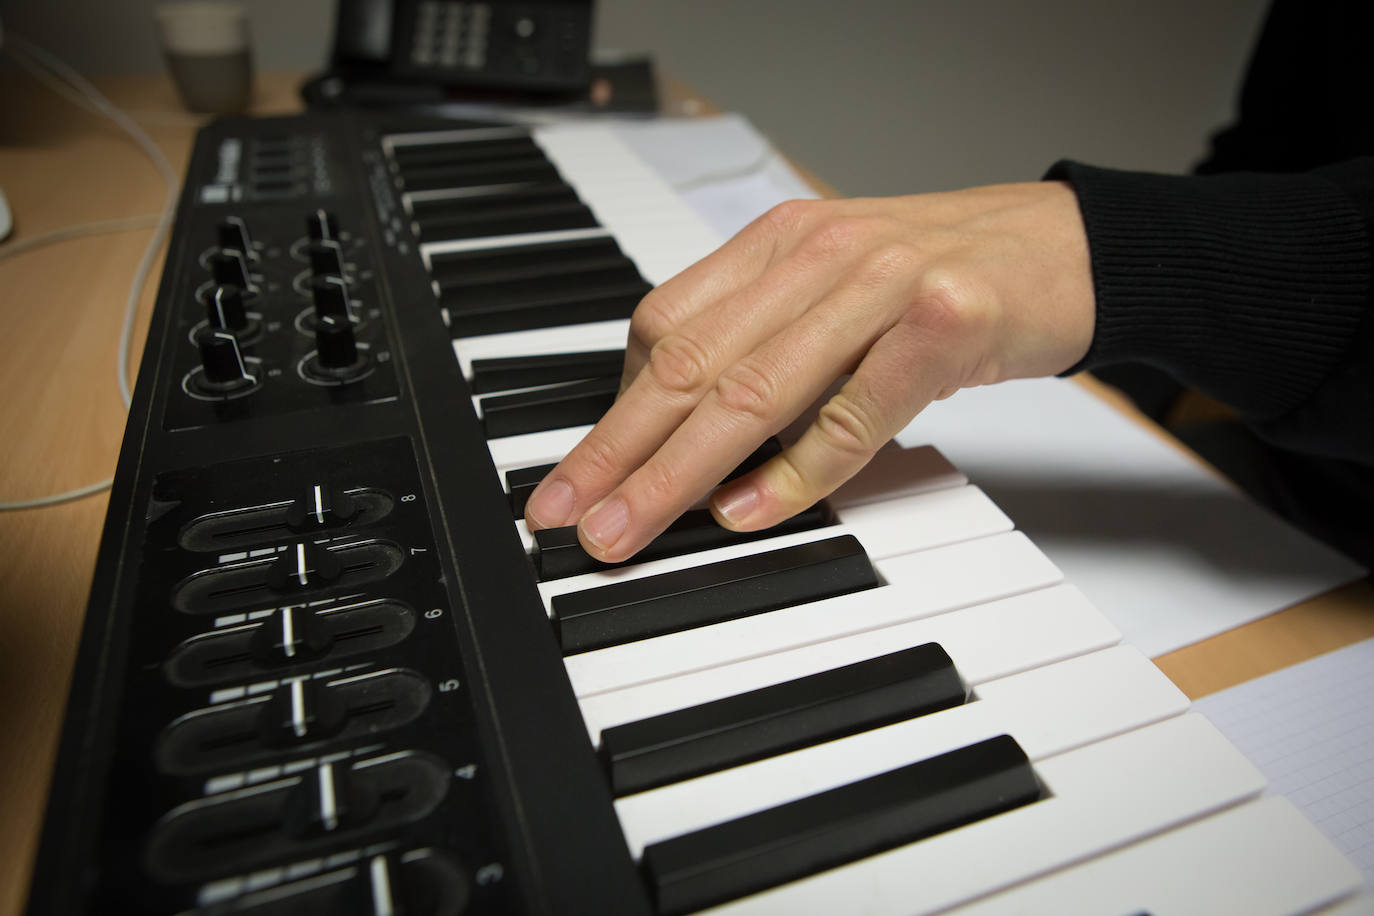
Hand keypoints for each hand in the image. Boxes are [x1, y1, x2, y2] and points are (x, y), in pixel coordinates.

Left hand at [522, 181, 1094, 561]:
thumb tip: (682, 436)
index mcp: (780, 241)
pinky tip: (744, 512)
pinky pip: (851, 415)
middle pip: (691, 362)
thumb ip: (764, 345)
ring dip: (677, 472)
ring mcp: (882, 283)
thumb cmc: (943, 278)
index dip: (611, 407)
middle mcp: (819, 251)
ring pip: (754, 390)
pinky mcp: (944, 322)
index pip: (665, 325)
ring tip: (630, 529)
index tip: (576, 473)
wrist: (1067, 249)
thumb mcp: (836, 292)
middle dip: (618, 449)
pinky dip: (793, 472)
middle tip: (569, 515)